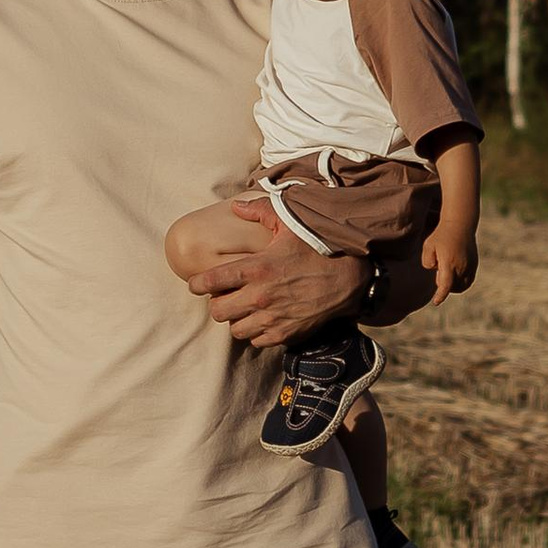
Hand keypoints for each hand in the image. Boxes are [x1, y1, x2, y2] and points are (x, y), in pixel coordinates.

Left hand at [186, 220, 367, 349]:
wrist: (350, 278)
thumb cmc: (318, 248)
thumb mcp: (290, 222)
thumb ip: (259, 211)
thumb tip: (235, 206)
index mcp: (255, 268)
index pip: (210, 281)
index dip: (197, 283)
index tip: (196, 283)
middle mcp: (260, 297)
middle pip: (217, 312)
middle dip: (217, 303)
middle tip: (225, 295)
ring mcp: (272, 318)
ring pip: (235, 329)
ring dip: (236, 319)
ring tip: (245, 307)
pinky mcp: (286, 334)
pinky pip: (256, 341)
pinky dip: (256, 332)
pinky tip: (263, 318)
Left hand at [425, 226, 477, 309]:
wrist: (460, 223)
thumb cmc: (441, 234)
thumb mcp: (428, 246)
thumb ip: (427, 261)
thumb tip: (435, 271)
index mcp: (449, 262)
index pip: (445, 285)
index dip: (440, 295)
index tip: (436, 302)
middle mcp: (462, 266)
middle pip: (452, 287)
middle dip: (445, 286)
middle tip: (439, 272)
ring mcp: (470, 266)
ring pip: (462, 286)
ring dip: (454, 286)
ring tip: (447, 274)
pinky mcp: (475, 264)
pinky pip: (469, 280)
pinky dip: (461, 282)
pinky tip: (455, 274)